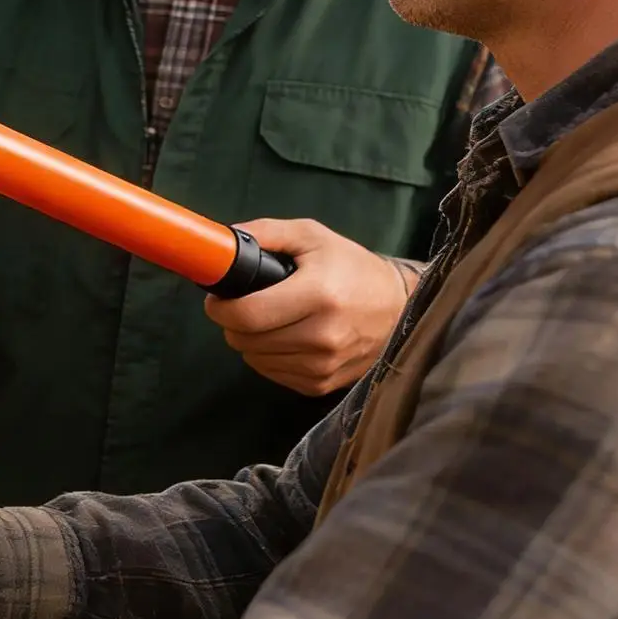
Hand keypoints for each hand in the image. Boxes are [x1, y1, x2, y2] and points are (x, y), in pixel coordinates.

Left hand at [204, 218, 411, 395]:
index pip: (248, 314)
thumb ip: (266, 233)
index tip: (217, 298)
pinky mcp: (323, 385)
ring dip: (250, 341)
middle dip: (232, 322)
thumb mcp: (312, 236)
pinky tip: (283, 337)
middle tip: (243, 305)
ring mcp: (324, 366)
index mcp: (318, 295)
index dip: (221, 307)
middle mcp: (322, 336)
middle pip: (246, 340)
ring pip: (255, 360)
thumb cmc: (351, 267)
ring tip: (267, 319)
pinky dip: (268, 357)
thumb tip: (224, 243)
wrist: (400, 307)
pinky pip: (273, 374)